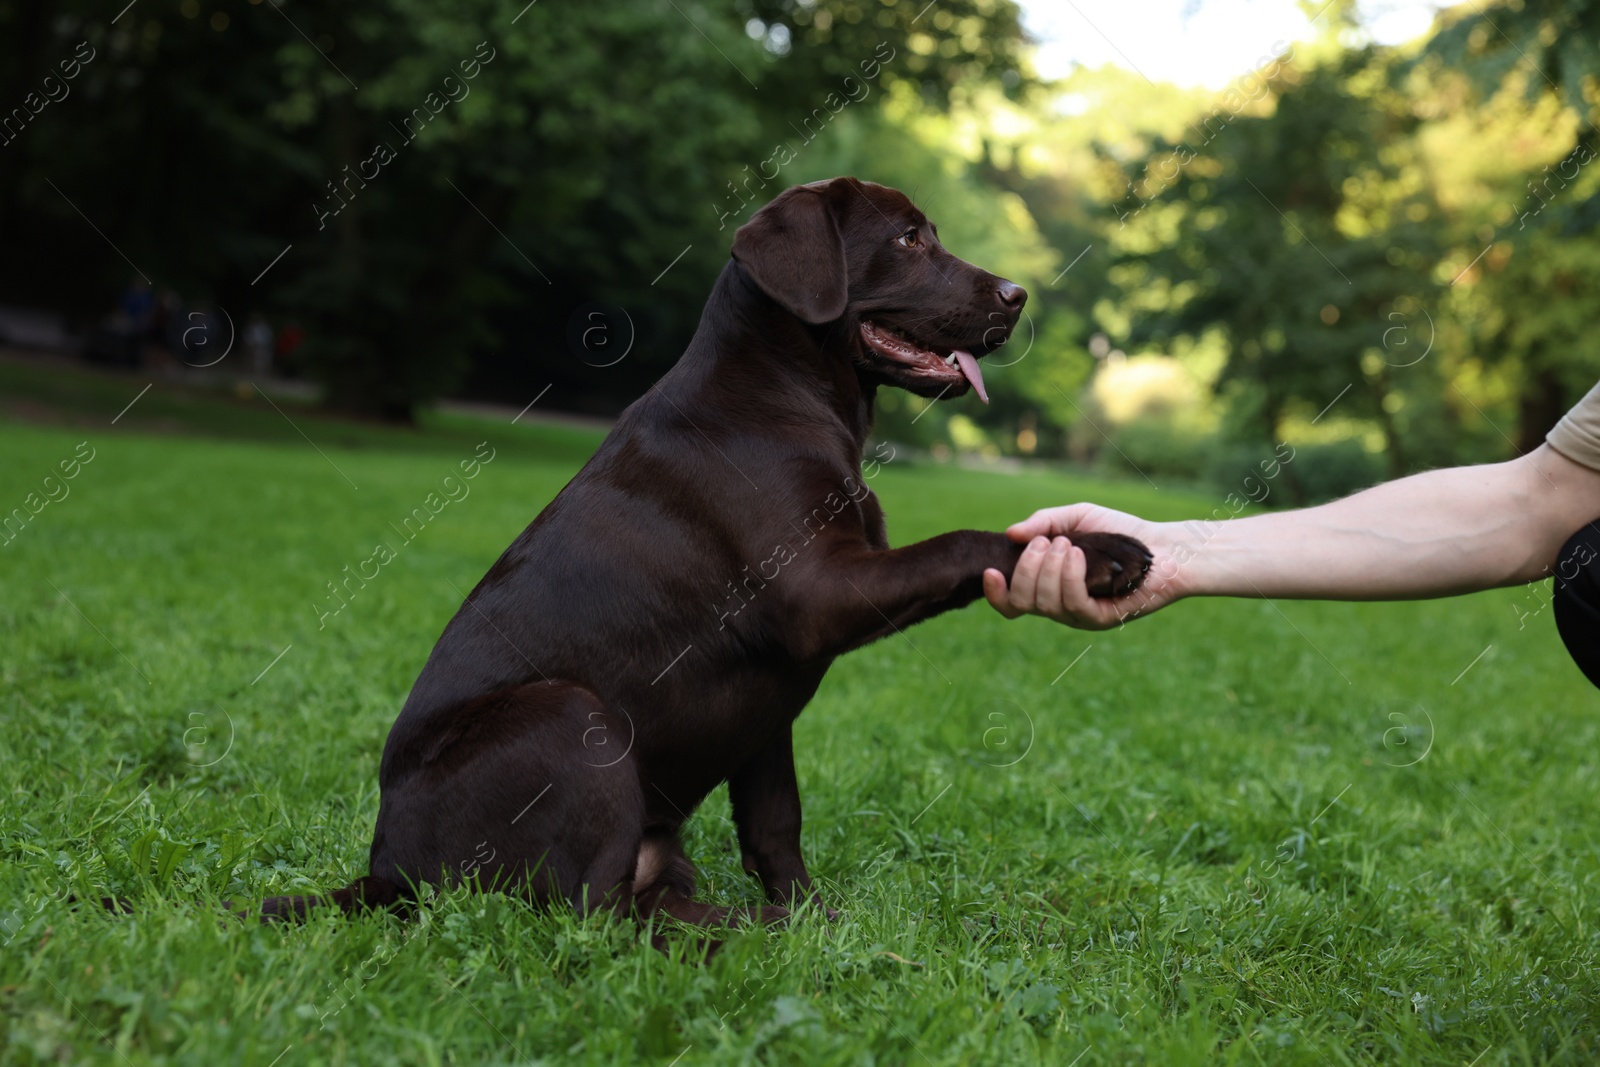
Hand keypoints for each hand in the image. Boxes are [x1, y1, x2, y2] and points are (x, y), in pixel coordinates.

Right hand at [982, 503, 1186, 629]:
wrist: (1162, 546)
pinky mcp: (1101, 619)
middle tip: (1046, 542)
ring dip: (1048, 569)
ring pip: (1044, 603)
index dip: (995, 593)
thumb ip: (1043, 523)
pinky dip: (1069, 577)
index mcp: (1047, 586)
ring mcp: (1079, 615)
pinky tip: (1078, 556)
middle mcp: (1059, 605)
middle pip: (1021, 602)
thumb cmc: (1118, 532)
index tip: (990, 571)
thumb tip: (1010, 533)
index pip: (1011, 602)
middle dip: (1026, 569)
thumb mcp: (1075, 519)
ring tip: (1067, 545)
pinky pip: (1072, 604)